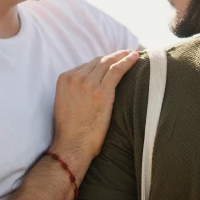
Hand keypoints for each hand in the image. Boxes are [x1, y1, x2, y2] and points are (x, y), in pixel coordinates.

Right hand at [50, 50, 138, 164]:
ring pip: (109, 63)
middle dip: (113, 57)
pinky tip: (135, 57)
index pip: (88, 64)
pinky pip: (117, 70)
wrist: (72, 146)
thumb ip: (75, 90)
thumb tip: (89, 87)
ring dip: (122, 56)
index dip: (101, 62)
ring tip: (132, 54)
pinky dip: (127, 61)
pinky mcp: (102, 92)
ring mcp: (89, 84)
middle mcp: (75, 77)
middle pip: (99, 61)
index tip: (112, 60)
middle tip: (125, 53)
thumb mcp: (65, 103)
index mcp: (64, 79)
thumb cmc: (71, 131)